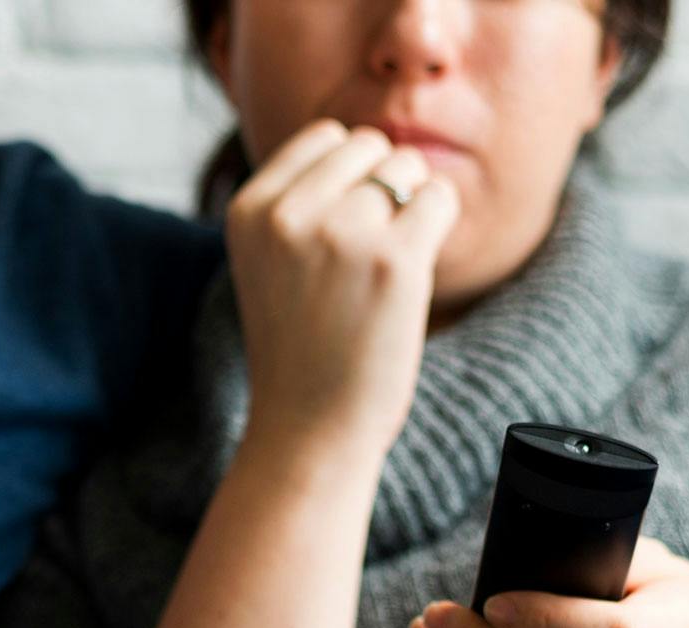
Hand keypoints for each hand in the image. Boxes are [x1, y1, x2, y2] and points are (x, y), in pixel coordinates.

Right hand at [226, 120, 461, 458]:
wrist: (308, 429)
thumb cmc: (299, 349)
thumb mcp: (269, 262)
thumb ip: (299, 200)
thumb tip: (371, 144)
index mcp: (248, 209)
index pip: (325, 137)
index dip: (348, 178)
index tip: (340, 235)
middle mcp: (288, 214)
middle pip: (369, 146)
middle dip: (381, 190)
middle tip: (365, 259)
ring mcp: (340, 233)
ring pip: (407, 169)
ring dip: (411, 210)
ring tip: (384, 271)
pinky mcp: (394, 258)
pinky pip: (439, 199)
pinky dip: (438, 229)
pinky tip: (413, 273)